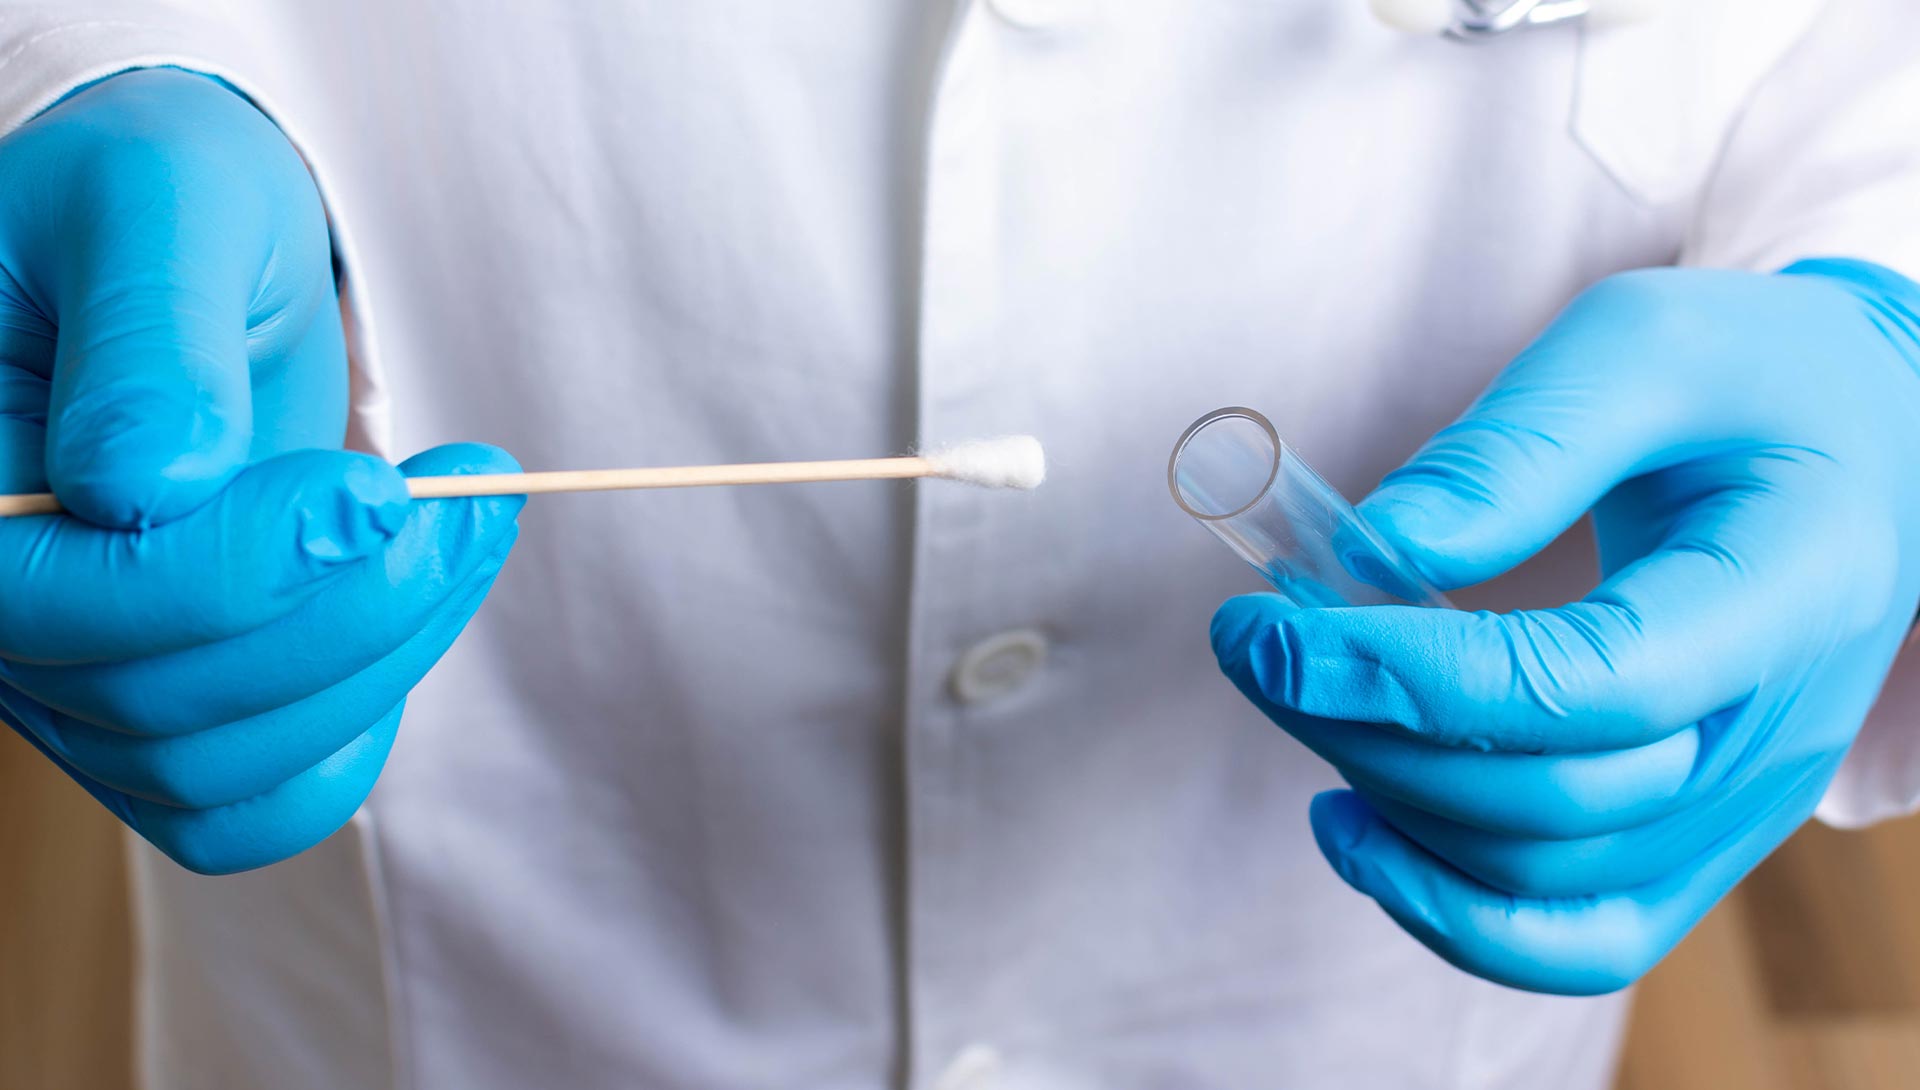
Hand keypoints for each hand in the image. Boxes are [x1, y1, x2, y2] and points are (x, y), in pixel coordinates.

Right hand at [0, 69, 520, 872]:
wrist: (197, 254)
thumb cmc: (161, 202)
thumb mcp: (159, 205)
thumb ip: (148, 335)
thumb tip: (144, 485)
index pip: (63, 602)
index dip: (233, 570)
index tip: (376, 487)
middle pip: (157, 704)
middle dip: (343, 610)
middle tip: (460, 494)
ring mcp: (68, 672)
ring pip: (220, 766)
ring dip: (381, 655)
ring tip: (468, 520)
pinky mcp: (158, 702)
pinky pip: (255, 796)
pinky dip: (358, 721)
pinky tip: (421, 602)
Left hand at [1211, 259, 1919, 993]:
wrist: (1866, 449)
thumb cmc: (1753, 381)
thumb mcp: (1645, 345)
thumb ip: (1519, 445)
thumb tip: (1379, 549)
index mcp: (1790, 590)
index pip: (1597, 686)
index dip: (1418, 677)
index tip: (1277, 631)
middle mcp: (1777, 730)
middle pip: (1555, 800)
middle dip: (1370, 730)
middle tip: (1256, 645)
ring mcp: (1741, 807)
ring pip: (1543, 877)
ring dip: (1386, 802)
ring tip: (1300, 699)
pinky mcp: (1692, 840)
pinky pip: (1577, 938)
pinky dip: (1450, 912)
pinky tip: (1353, 827)